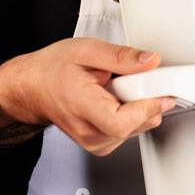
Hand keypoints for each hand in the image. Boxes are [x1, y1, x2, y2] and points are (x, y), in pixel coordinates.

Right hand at [0, 38, 175, 155]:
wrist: (33, 87)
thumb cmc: (53, 69)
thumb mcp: (86, 50)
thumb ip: (121, 56)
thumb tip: (151, 61)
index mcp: (82, 107)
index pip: (123, 122)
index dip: (148, 105)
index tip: (161, 88)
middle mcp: (89, 133)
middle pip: (136, 125)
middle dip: (146, 99)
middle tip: (133, 77)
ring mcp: (95, 143)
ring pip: (138, 128)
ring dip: (138, 106)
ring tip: (117, 87)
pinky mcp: (102, 145)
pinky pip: (131, 130)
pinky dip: (132, 113)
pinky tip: (117, 99)